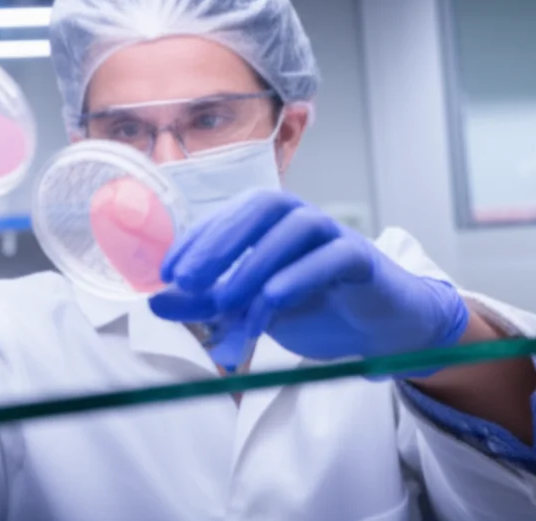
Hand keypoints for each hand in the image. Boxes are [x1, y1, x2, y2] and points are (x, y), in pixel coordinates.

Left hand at [150, 190, 469, 373]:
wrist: (381, 329)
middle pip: (261, 206)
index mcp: (271, 223)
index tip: (166, 273)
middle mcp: (300, 218)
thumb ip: (206, 303)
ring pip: (296, 228)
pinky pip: (332, 256)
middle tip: (186, 280)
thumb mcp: (250, 308)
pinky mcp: (362, 258)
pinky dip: (299, 276)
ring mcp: (334, 234)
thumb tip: (154, 302)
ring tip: (224, 302)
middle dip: (219, 241)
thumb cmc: (315, 307)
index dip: (195, 238)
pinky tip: (272, 302)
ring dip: (254, 264)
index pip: (228, 214)